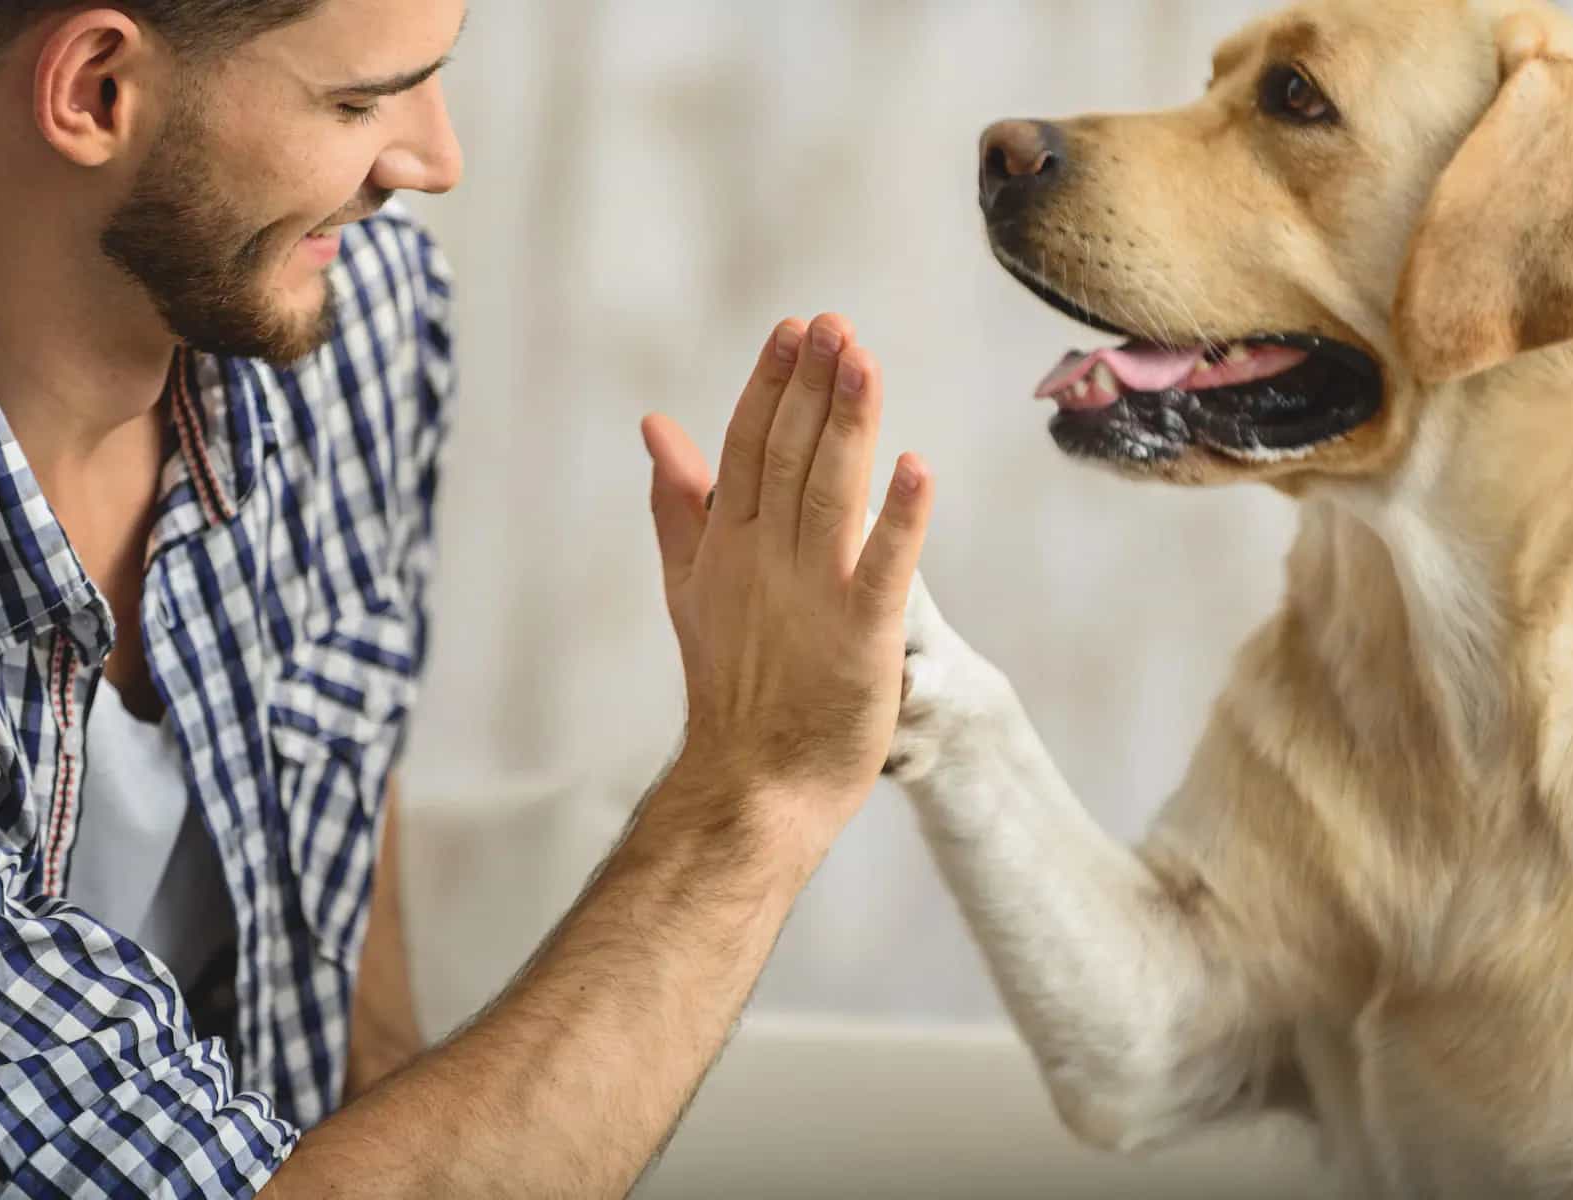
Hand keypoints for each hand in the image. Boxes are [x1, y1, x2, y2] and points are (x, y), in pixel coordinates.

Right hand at [640, 314, 933, 826]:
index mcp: (729, 543)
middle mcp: (765, 559)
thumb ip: (679, 502)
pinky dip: (899, 519)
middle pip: (789, 456)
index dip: (773, 386)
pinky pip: (884, 568)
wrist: (752, 781)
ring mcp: (812, 595)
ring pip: (829, 493)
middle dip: (812, 386)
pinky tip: (916, 468)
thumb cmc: (732, 682)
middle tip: (834, 325)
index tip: (796, 330)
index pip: (747, 446)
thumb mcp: (691, 583)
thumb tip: (656, 425)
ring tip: (864, 362)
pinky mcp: (860, 636)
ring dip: (848, 426)